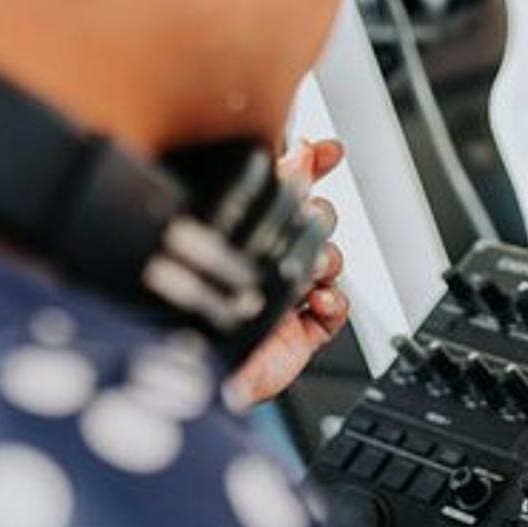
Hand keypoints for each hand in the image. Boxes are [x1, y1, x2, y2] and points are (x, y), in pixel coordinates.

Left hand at [225, 139, 350, 407]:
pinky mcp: (306, 329)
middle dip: (319, 213)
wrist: (200, 377)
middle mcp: (268, 259)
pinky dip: (336, 302)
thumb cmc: (189, 318)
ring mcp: (290, 293)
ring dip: (326, 259)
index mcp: (244, 235)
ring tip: (309, 268)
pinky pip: (338, 309)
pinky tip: (320, 299)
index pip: (282, 190)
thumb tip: (277, 159)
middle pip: (315, 218)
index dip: (308, 164)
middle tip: (310, 214)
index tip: (325, 149)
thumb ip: (245, 204)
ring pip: (330, 258)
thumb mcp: (212, 248)